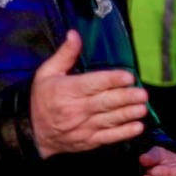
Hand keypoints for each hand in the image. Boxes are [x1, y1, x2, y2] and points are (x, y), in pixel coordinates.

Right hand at [30, 30, 147, 158]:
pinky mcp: (88, 141)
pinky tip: (137, 127)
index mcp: (67, 90)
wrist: (32, 133)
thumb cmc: (42, 99)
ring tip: (142, 108)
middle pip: (105, 102)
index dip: (112, 80)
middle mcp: (76, 109)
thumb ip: (65, 54)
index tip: (128, 77)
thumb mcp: (46, 73)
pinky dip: (124, 133)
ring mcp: (83, 127)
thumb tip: (74, 34)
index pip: (93, 84)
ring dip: (128, 114)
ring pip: (109, 120)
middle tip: (142, 94)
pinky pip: (108, 138)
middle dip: (126, 98)